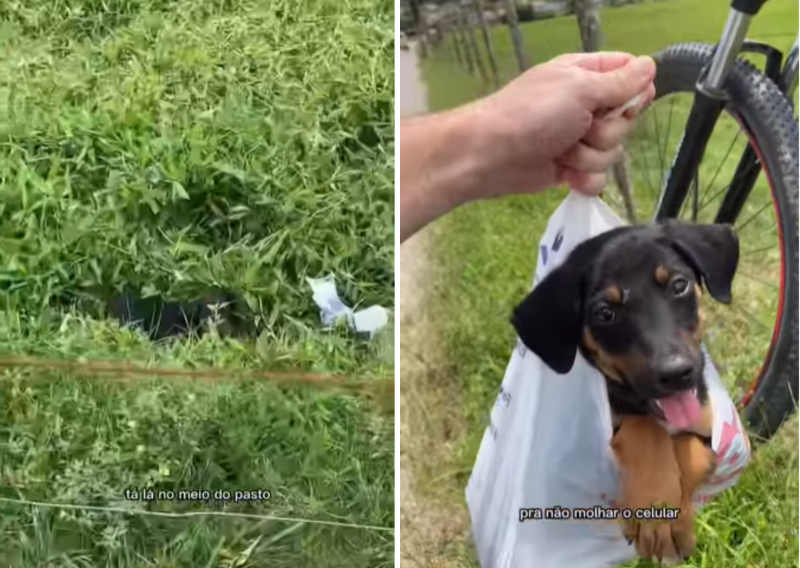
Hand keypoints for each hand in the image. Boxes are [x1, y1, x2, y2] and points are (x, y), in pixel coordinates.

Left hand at [461, 52, 655, 200]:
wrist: (489, 156)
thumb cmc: (531, 114)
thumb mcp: (579, 89)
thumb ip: (619, 82)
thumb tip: (650, 67)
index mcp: (585, 75)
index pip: (630, 76)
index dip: (634, 92)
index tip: (622, 103)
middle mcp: (585, 106)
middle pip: (626, 120)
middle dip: (608, 131)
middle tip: (581, 128)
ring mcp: (577, 139)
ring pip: (614, 151)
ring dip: (591, 156)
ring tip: (564, 152)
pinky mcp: (570, 169)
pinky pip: (599, 178)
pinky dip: (585, 179)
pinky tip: (566, 175)